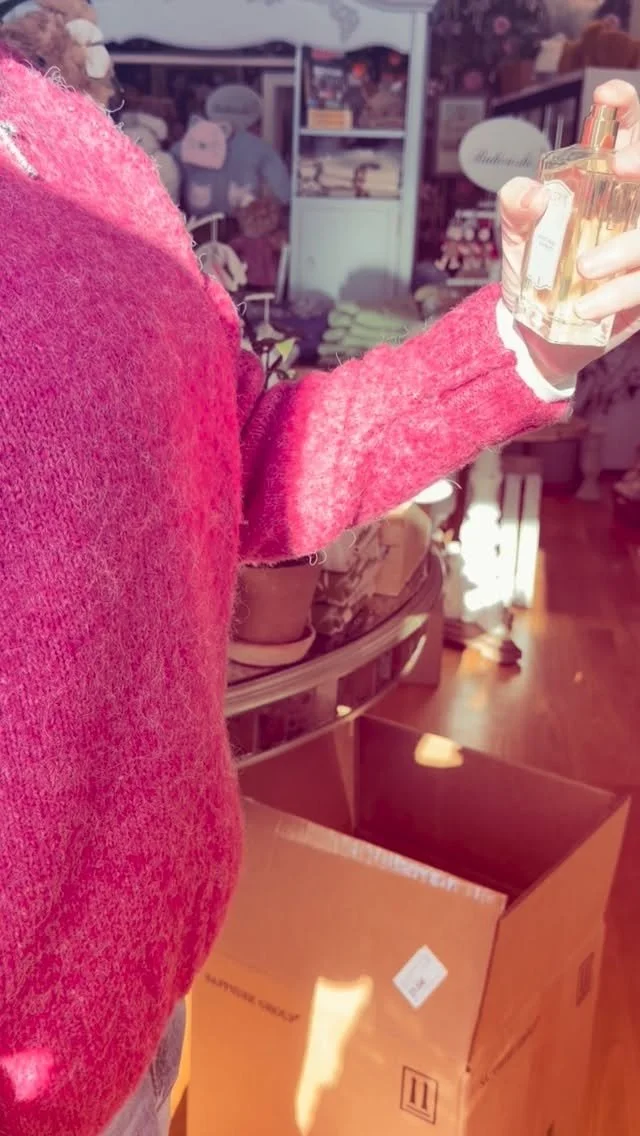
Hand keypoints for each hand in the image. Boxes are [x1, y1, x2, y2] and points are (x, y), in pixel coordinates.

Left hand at [500, 79, 639, 385]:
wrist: (538, 335)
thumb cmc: (534, 276)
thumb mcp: (518, 241)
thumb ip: (516, 209)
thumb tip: (531, 191)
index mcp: (609, 184)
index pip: (632, 131)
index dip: (628, 110)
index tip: (608, 97)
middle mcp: (635, 208)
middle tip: (618, 165)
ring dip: (628, 245)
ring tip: (584, 270)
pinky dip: (620, 292)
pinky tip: (587, 307)